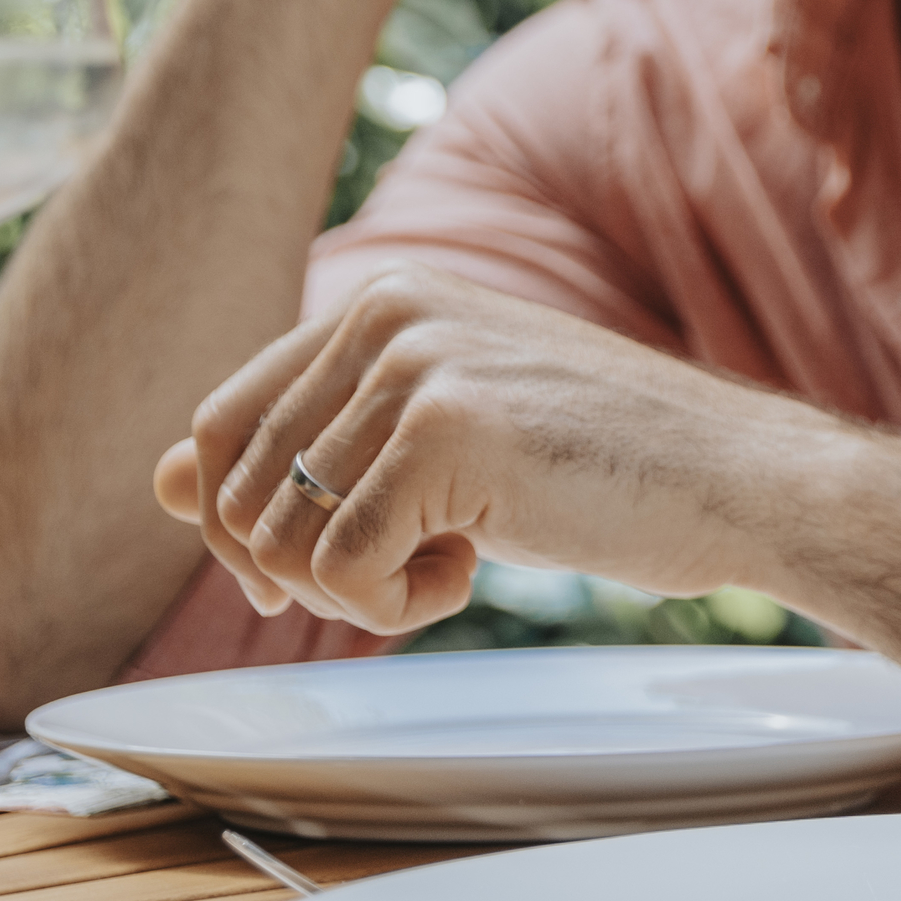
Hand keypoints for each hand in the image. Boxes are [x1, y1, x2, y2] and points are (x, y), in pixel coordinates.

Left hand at [152, 267, 807, 635]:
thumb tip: (158, 482)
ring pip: (283, 538)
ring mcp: (417, 364)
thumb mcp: (441, 436)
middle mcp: (389, 311)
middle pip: (237, 490)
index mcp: (386, 295)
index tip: (308, 570)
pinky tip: (474, 574)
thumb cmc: (609, 465)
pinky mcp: (448, 432)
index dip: (240, 522)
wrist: (742, 480)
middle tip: (407, 573)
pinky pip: (343, 570)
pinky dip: (396, 605)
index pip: (224, 423)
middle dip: (301, 567)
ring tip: (452, 564)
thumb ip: (312, 445)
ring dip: (356, 589)